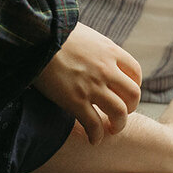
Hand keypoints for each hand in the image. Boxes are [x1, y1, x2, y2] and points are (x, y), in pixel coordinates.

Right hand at [32, 22, 142, 144]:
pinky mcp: (74, 100)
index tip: (125, 93)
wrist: (36, 36)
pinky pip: (93, 123)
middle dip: (130, 107)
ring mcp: (92, 86)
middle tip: (122, 114)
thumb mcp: (86, 36)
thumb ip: (96, 49)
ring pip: (119, 112)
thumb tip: (95, 54)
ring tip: (112, 129)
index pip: (135, 72)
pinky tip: (94, 140)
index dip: (133, 85)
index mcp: (111, 51)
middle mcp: (107, 69)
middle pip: (133, 94)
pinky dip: (96, 135)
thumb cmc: (56, 33)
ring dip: (119, 124)